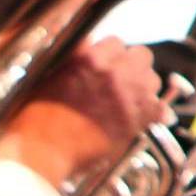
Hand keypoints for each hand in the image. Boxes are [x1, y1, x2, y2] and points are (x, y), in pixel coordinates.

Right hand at [0, 39, 170, 190]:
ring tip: (127, 102)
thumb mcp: (46, 76)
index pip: (115, 42)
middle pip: (140, 55)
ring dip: (142, 87)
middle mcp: (113, 71)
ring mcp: (130, 93)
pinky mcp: (141, 117)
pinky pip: (159, 106)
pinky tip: (140, 118)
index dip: (110, 56)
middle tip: (120, 82)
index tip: (106, 67)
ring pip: (152, 78)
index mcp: (89, 58)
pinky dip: (152, 112)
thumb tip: (87, 42)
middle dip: (132, 66)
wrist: (42, 152)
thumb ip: (71, 56)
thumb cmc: (36, 120)